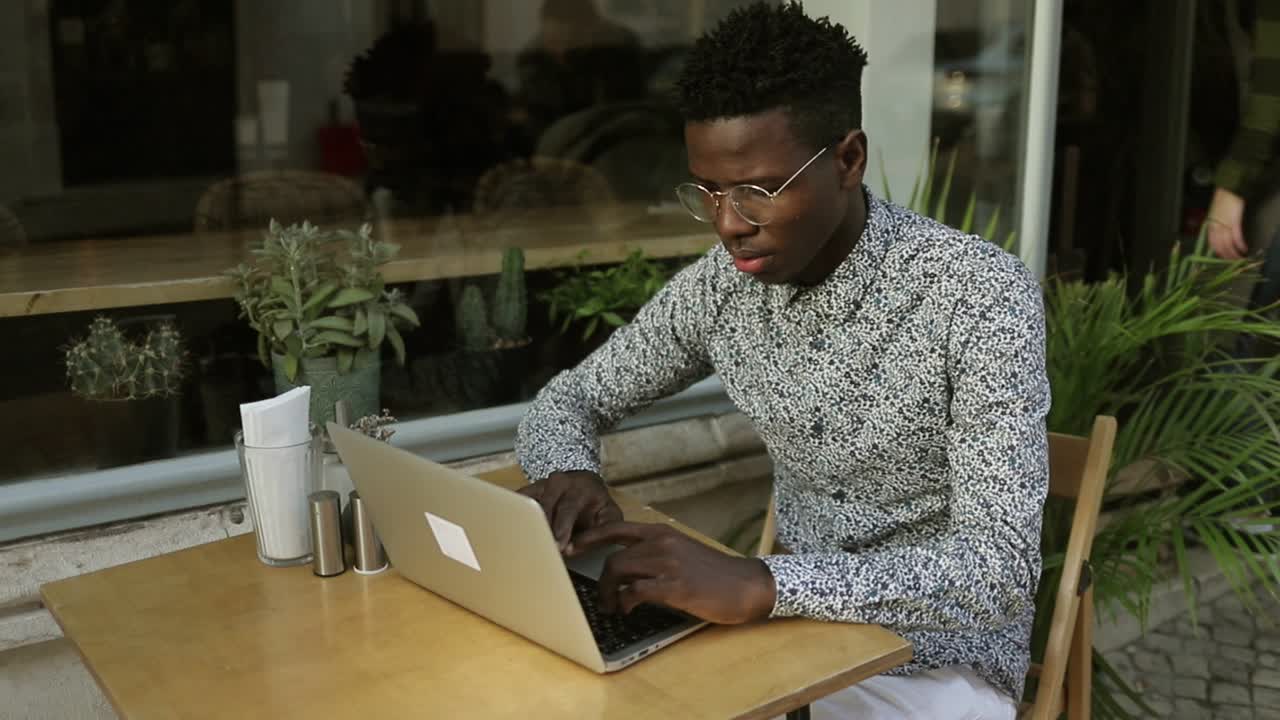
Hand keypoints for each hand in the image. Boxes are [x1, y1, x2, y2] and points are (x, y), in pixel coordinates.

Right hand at [518, 471, 621, 553]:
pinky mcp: (527, 491)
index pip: (569, 508)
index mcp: (580, 489)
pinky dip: (513, 518)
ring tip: (524, 547)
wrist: (584, 483)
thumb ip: (598, 534)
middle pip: (545, 507)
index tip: (559, 547)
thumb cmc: (596, 506)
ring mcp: (540, 485)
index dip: (562, 528)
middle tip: (541, 551)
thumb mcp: (609, 516)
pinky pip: (517, 503)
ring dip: (526, 526)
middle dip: (543, 530)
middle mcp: (558, 483)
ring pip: (528, 505)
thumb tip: (573, 550)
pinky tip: (511, 535)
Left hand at [571, 521, 776, 623]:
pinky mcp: (675, 586)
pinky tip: (629, 610)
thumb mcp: (682, 553)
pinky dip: (625, 603)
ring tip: (614, 608)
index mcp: (662, 533)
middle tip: (602, 599)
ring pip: (619, 571)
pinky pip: (635, 592)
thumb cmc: (714, 573)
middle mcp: (662, 544)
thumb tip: (626, 572)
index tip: (570, 548)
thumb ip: (655, 555)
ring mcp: (668, 564)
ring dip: (609, 594)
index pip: (617, 528)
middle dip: (600, 581)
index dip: (590, 538)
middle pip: (612, 557)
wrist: (746, 585)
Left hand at [1208, 188, 1247, 259]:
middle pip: (1220, 246)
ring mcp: (1224, 224)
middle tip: (1233, 262)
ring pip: (1228, 244)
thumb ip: (1215, 226)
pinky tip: (1244, 249)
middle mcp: (1215, 227)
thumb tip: (1219, 236)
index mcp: (1209, 226)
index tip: (1224, 259)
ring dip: (1234, 253)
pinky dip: (1240, 244)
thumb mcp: (1214, 215)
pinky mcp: (1233, 221)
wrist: (1228, 190)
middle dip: (1227, 256)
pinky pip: (1236, 236)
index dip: (1218, 253)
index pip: (1212, 244)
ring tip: (1240, 258)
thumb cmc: (1222, 201)